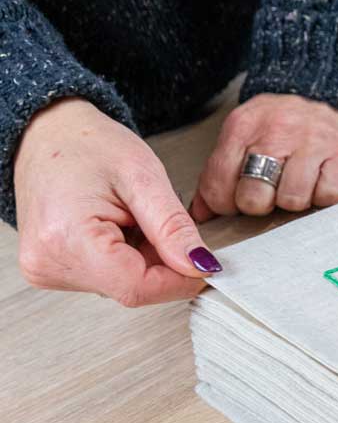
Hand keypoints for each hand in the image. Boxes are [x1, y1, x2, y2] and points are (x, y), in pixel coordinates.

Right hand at [14, 98, 216, 305]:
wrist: (48, 134)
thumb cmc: (87, 145)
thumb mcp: (143, 177)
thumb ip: (173, 228)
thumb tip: (201, 267)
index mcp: (66, 240)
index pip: (138, 287)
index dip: (181, 280)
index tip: (207, 264)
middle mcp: (48, 263)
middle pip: (131, 288)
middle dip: (162, 263)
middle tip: (158, 220)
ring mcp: (45, 269)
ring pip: (122, 285)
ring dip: (144, 259)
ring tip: (131, 217)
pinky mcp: (50, 269)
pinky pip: (107, 278)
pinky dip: (126, 258)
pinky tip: (118, 227)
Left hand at [191, 93, 337, 220]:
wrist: (335, 87)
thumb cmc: (287, 119)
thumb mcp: (245, 132)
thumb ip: (220, 170)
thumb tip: (200, 213)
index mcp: (243, 127)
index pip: (218, 185)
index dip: (226, 204)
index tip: (239, 198)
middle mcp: (277, 132)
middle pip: (253, 199)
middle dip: (262, 203)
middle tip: (273, 190)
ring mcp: (314, 143)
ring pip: (292, 201)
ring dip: (296, 199)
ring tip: (300, 181)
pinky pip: (328, 196)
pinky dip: (325, 195)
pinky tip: (322, 178)